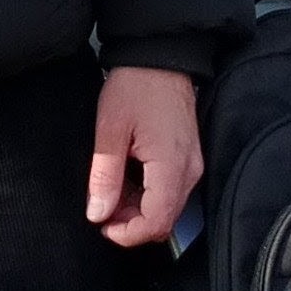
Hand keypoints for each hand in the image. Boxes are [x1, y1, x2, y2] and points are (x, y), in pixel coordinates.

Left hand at [86, 66, 201, 250]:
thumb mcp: (110, 129)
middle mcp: (189, 170)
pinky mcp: (188, 158)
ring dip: (138, 209)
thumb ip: (105, 176)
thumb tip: (98, 213)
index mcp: (171, 165)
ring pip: (167, 208)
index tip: (102, 225)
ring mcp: (192, 164)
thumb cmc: (136, 86)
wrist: (160, 57)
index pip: (156, 222)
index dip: (127, 233)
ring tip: (111, 189)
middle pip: (164, 220)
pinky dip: (147, 194)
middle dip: (131, 223)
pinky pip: (171, 190)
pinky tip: (127, 178)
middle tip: (102, 206)